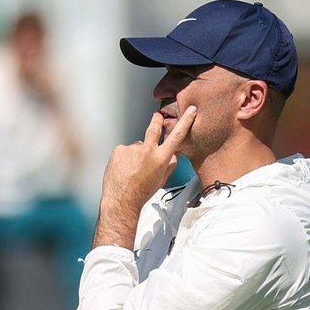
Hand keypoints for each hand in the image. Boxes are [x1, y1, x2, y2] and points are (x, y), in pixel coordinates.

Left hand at [93, 107, 195, 248]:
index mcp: (161, 158)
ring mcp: (132, 149)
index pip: (176, 136)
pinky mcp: (119, 149)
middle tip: (158, 115)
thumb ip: (170, 165)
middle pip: (154, 128)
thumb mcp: (161, 180)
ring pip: (137, 147)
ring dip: (135, 154)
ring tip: (131, 170)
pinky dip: (124, 158)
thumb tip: (174, 155)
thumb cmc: (142, 193)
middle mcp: (147, 150)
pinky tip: (123, 169)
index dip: (185, 121)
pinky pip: (124, 151)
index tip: (191, 110)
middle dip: (157, 120)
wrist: (121, 200)